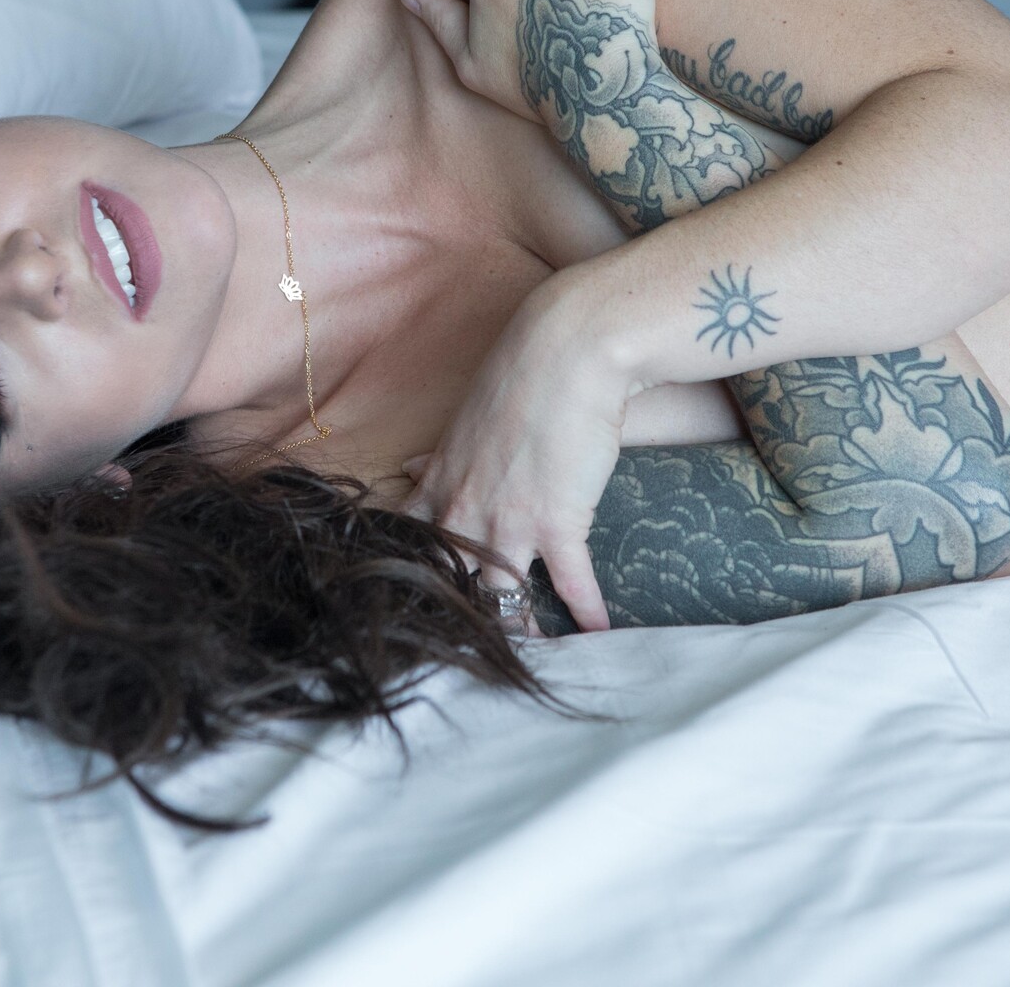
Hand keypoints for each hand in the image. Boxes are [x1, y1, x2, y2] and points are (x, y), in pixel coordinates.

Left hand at [396, 277, 627, 633]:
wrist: (567, 349)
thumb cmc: (520, 377)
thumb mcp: (464, 421)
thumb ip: (439, 457)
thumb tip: (409, 465)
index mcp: (438, 485)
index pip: (409, 549)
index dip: (410, 584)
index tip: (411, 612)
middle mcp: (464, 511)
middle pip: (451, 586)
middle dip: (460, 624)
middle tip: (466, 656)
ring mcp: (508, 522)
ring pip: (503, 597)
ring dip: (521, 630)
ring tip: (533, 659)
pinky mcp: (558, 523)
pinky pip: (572, 585)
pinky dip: (587, 614)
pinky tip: (600, 635)